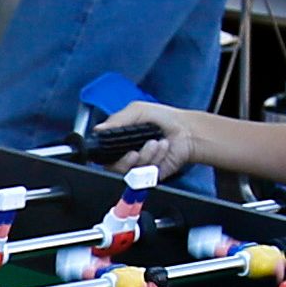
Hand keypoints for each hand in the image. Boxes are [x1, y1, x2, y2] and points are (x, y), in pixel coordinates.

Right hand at [83, 99, 205, 173]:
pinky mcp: (148, 176)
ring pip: (129, 171)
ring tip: (156, 143)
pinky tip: (162, 149)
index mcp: (118, 139)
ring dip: (145, 156)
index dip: (105, 151)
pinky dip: (155, 160)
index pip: (102, 151)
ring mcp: (137, 166)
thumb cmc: (164, 119)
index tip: (114, 145)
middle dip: (126, 158)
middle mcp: (125, 154)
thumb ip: (117, 120)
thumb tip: (99, 129)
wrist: (187, 131)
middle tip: (136, 151)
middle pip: (112, 166)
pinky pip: (144, 175)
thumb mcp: (137, 111)